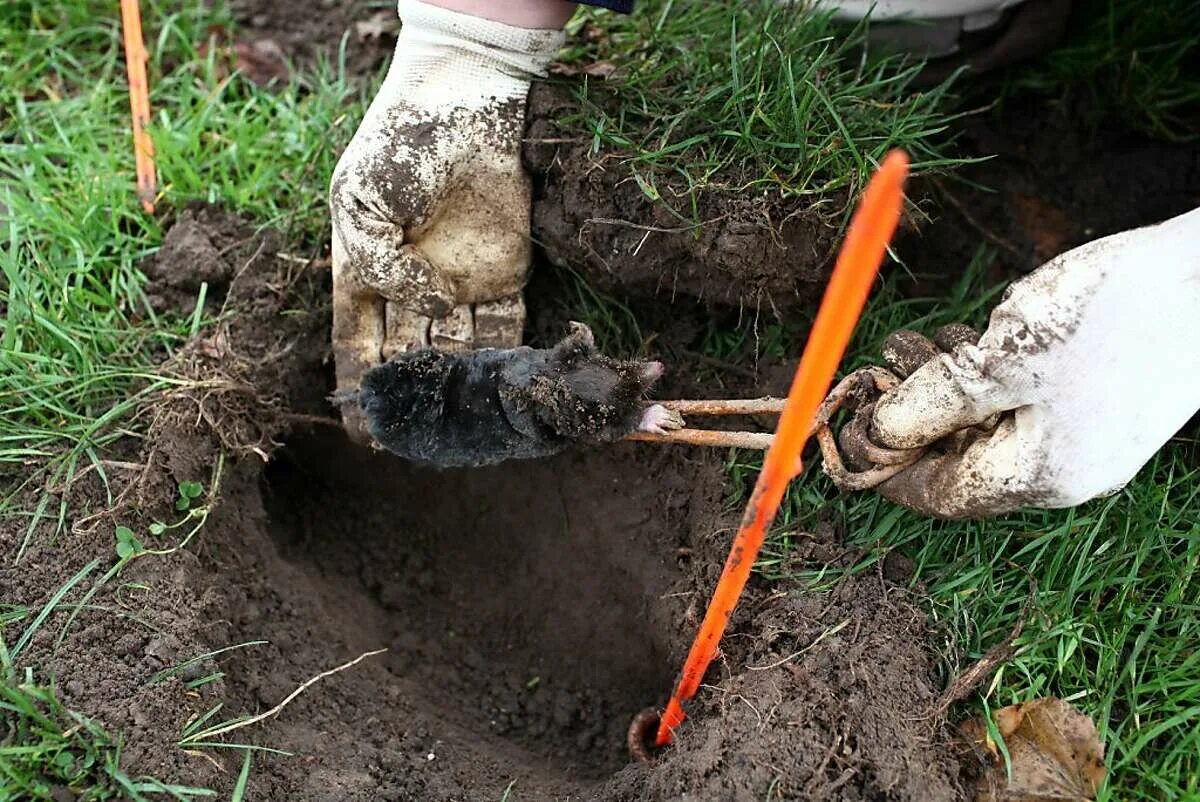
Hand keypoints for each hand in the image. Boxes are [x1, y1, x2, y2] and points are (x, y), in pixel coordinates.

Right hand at [329, 0, 563, 438]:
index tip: (366, 434)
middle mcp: (413, 292)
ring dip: (461, 394)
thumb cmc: (395, 147)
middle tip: (422, 445)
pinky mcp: (507, 276)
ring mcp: (461, 287)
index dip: (360, 391)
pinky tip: (503, 396)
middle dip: (416, 404)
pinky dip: (505, 362)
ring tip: (464, 436)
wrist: (463, 104)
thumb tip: (425, 307)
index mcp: (364, 277)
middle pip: (411, 361)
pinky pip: (506, 330)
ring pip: (459, 355)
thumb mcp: (359, 202)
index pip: (359, 347)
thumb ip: (380, 262)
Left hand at [868, 207, 1199, 518]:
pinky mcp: (1099, 402)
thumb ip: (932, 405)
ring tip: (911, 344)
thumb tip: (877, 437)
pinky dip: (982, 376)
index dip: (885, 466)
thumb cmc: (1113, 316)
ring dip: (940, 389)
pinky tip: (967, 339)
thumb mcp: (1000, 361)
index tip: (846, 430)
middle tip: (878, 367)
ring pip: (987, 425)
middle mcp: (1064, 470)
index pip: (939, 494)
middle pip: (960, 459)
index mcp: (1039, 475)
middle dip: (910, 416)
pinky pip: (1021, 403)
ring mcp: (1086, 438)